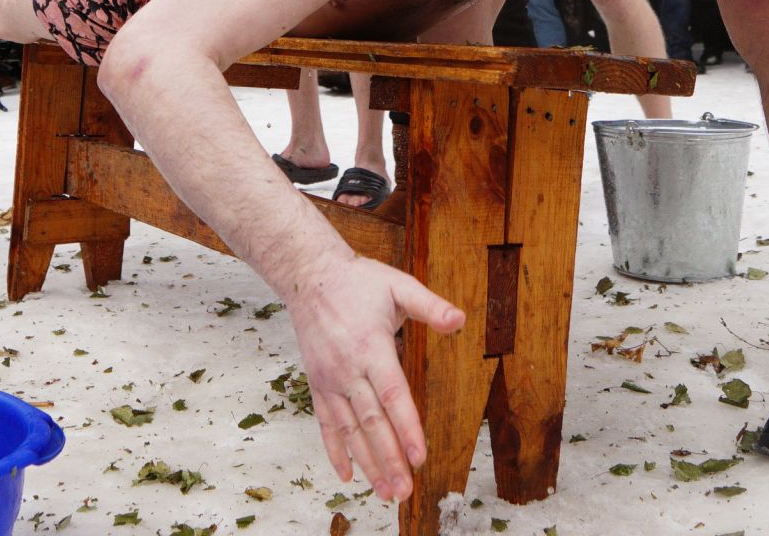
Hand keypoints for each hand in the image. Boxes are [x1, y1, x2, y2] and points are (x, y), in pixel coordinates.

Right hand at [287, 254, 464, 501]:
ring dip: (367, 463)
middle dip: (389, 459)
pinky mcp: (317, 384)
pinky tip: (347, 476)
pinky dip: (335, 451)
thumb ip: (429, 305)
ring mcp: (329, 380)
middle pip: (371, 422)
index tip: (420, 457)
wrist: (308, 275)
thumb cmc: (357, 281)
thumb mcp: (398, 285)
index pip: (392, 395)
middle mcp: (347, 369)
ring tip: (384, 493)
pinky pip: (325, 423)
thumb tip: (460, 320)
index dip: (407, 427)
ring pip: (349, 430)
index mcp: (370, 346)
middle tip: (405, 491)